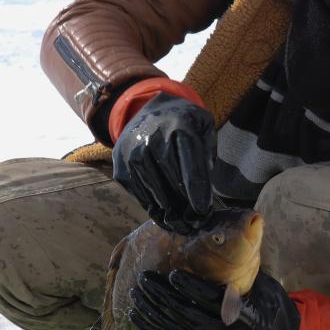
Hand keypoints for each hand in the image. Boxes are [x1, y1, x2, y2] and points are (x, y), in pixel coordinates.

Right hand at [111, 92, 215, 233]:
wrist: (147, 110)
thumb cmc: (183, 122)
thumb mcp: (204, 125)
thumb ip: (208, 152)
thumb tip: (203, 186)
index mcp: (180, 128)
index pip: (190, 168)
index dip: (198, 193)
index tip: (203, 211)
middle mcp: (152, 140)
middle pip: (173, 184)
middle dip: (187, 205)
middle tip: (196, 219)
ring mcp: (133, 154)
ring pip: (155, 193)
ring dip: (170, 210)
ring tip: (181, 220)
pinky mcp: (120, 167)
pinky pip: (140, 195)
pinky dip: (153, 207)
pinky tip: (164, 211)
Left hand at [129, 270, 299, 329]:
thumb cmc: (266, 309)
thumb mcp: (263, 290)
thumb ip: (242, 275)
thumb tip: (229, 240)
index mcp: (246, 318)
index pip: (211, 301)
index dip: (191, 288)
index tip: (173, 273)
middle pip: (186, 315)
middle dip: (161, 296)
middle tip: (144, 279)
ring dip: (151, 311)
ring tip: (136, 293)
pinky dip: (152, 329)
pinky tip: (138, 315)